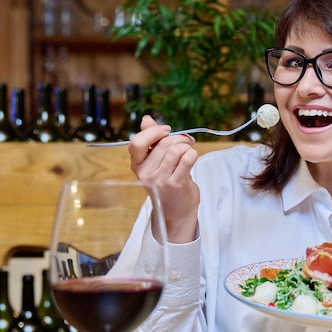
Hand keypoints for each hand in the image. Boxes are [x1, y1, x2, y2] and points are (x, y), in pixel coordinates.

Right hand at [129, 115, 199, 243]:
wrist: (175, 213)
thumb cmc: (167, 184)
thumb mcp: (155, 163)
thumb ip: (151, 140)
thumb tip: (146, 119)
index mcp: (137, 165)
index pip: (137, 142)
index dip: (154, 131)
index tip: (167, 130)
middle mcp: (146, 173)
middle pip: (163, 143)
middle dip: (179, 138)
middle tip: (187, 141)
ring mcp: (161, 180)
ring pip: (175, 149)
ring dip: (187, 145)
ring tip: (190, 149)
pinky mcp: (177, 184)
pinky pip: (187, 159)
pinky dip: (193, 153)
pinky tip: (193, 157)